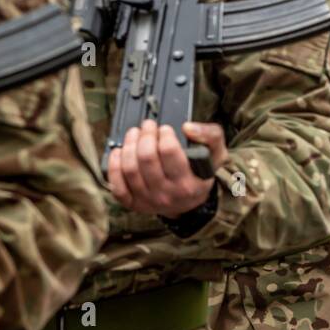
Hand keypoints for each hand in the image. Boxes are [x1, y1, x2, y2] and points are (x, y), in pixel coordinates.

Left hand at [108, 119, 226, 217]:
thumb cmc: (200, 175)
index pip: (169, 152)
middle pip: (146, 158)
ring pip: (130, 169)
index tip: (165, 129)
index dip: (164, 135)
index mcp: (188, 184)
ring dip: (129, 145)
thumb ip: (210, 136)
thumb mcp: (216, 155)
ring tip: (134, 134)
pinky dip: (114, 166)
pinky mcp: (133, 203)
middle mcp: (167, 195)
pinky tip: (119, 152)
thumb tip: (188, 127)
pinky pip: (117, 185)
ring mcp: (148, 201)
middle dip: (145, 135)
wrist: (189, 203)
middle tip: (147, 126)